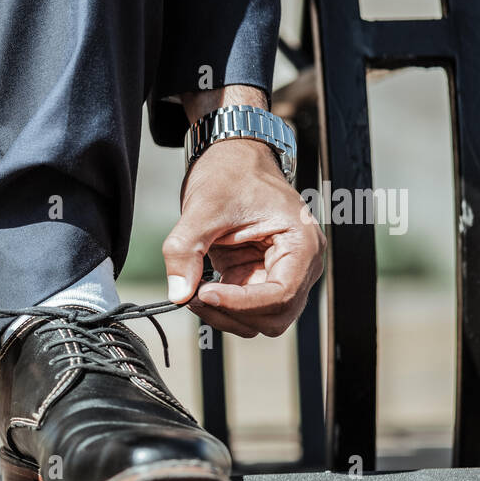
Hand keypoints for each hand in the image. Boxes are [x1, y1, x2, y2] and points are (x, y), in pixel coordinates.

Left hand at [163, 89, 324, 336]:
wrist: (233, 160)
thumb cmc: (231, 174)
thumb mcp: (203, 208)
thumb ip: (186, 250)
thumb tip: (178, 293)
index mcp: (301, 243)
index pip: (281, 294)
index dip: (241, 303)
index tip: (204, 293)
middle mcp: (300, 264)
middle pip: (275, 316)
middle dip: (233, 314)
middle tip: (194, 296)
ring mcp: (282, 274)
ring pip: (261, 320)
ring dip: (226, 316)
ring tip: (194, 292)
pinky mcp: (261, 279)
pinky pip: (246, 310)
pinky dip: (222, 308)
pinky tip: (199, 289)